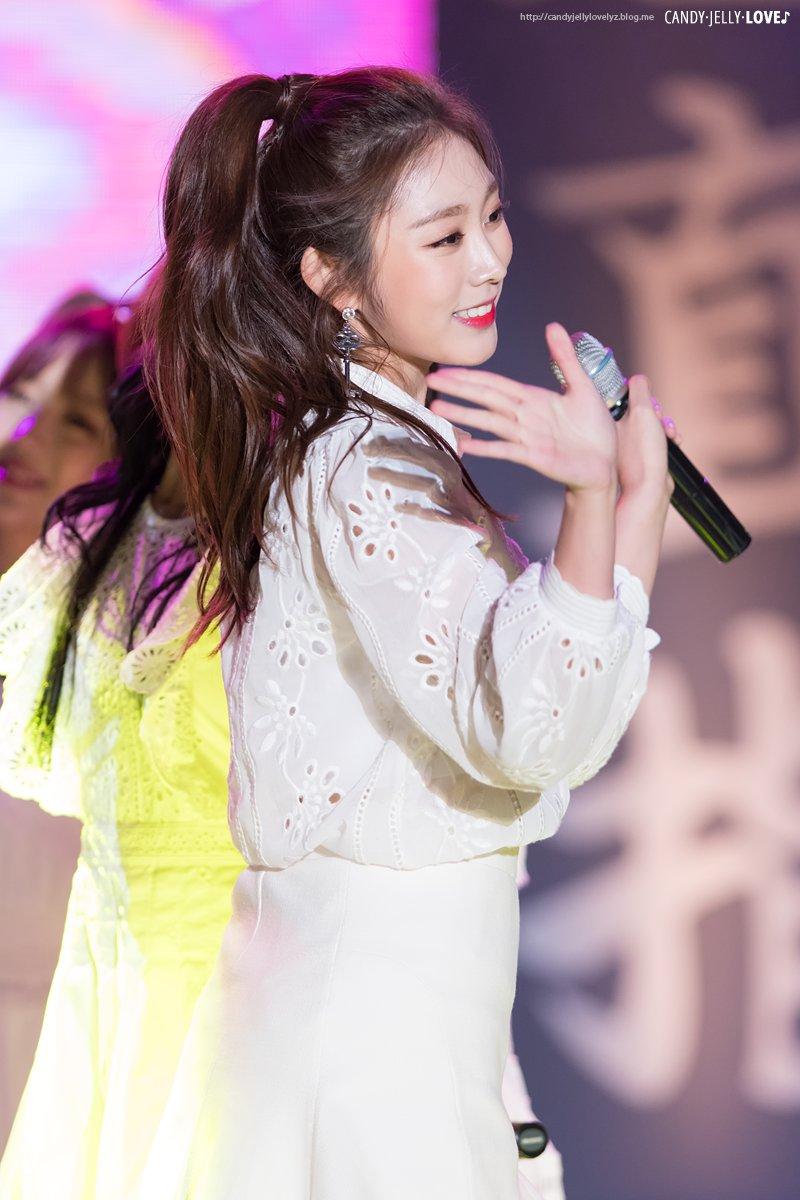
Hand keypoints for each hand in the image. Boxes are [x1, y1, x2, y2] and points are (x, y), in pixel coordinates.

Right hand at [426, 322, 617, 494]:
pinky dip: (485, 447)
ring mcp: (526, 438)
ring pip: (490, 422)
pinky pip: (505, 450)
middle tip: (430, 381)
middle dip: (458, 389)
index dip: (471, 376)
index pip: (495, 384)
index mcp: (532, 399)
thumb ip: (565, 359)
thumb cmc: (594, 429)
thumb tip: (553, 326)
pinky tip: (465, 444)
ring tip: (438, 408)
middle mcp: (524, 417)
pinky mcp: (533, 457)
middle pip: (486, 398)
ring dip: (464, 414)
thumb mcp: (583, 387)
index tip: (446, 370)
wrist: (604, 464)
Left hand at [616, 375, 677, 505]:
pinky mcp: (641, 457)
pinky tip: (674, 441)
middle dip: (657, 412)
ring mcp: (627, 446)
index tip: (649, 406)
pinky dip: (667, 437)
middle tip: (659, 421)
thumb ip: (639, 391)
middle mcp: (614, 433)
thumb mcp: (642, 412)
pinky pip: (657, 439)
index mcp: (606, 421)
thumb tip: (637, 378)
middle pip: (641, 409)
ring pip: (652, 424)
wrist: (648, 492)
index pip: (624, 396)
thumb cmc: (643, 453)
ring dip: (665, 424)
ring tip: (669, 433)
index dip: (641, 396)